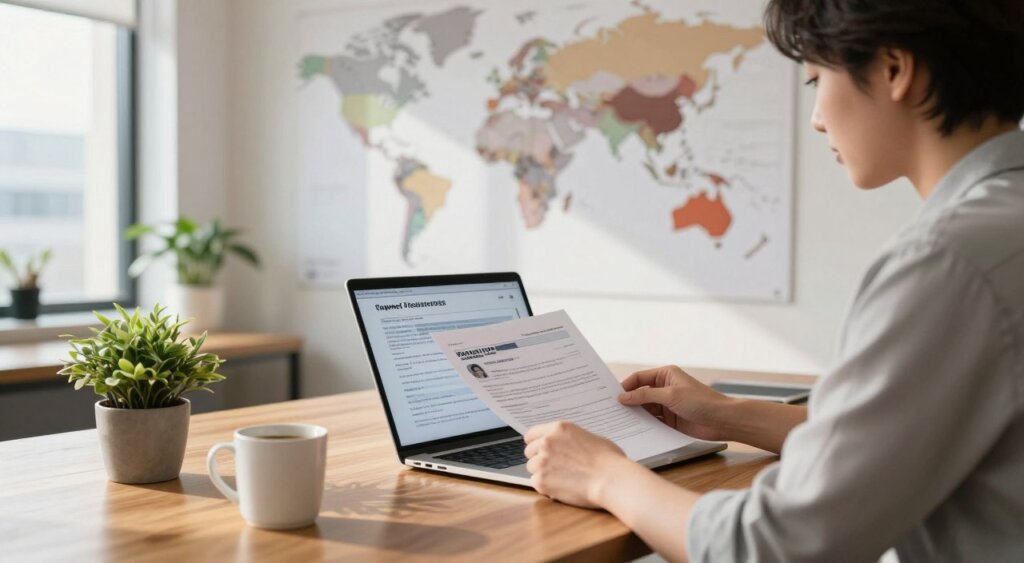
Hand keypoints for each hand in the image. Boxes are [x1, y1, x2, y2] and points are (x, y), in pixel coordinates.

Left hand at [524, 421, 630, 508]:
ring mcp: (542, 462)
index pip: (532, 434)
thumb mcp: (590, 437)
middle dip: (539, 459)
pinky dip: (545, 486)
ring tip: (561, 478)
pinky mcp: (542, 481)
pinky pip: (535, 483)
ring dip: (542, 473)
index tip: (539, 450)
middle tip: (553, 467)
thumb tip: (568, 445)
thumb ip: (571, 439)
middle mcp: (547, 442)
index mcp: (558, 428)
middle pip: (529, 451)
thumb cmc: (609, 460)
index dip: (536, 443)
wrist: (612, 480)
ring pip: (531, 468)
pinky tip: (560, 487)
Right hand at [619, 365, 734, 441]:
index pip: (639, 378)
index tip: (613, 396)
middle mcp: (664, 388)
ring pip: (645, 408)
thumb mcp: (670, 395)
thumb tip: (623, 396)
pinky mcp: (670, 419)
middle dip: (628, 400)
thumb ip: (645, 396)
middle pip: (640, 393)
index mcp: (665, 375)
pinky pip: (652, 420)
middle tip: (612, 409)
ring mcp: (667, 404)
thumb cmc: (701, 401)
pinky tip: (633, 429)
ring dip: (635, 413)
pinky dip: (643, 424)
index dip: (626, 385)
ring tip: (619, 421)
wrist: (722, 420)